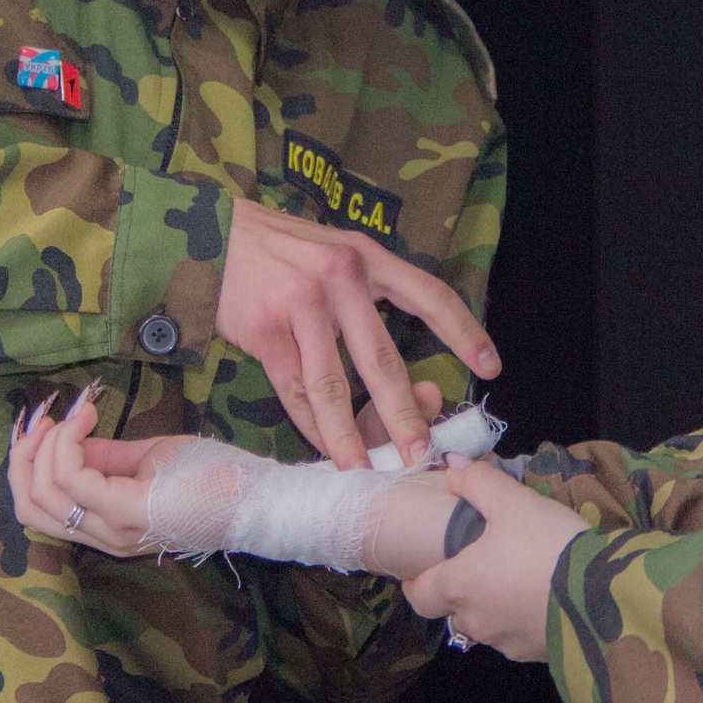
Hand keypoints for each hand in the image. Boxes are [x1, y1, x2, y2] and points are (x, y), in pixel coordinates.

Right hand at [10, 379, 448, 560]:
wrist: (268, 496)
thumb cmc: (221, 477)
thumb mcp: (154, 459)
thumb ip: (109, 457)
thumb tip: (71, 438)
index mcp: (110, 523)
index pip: (38, 507)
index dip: (27, 459)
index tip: (50, 416)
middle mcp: (107, 535)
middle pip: (29, 508)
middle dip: (21, 456)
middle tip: (40, 416)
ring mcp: (119, 527)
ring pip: (42, 496)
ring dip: (42, 447)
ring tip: (63, 415)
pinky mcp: (136, 512)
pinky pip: (74, 480)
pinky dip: (68, 443)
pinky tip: (85, 416)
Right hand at [217, 199, 499, 471]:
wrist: (212, 232)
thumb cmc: (284, 250)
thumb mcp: (335, 251)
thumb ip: (368, 297)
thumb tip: (397, 367)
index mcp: (368, 257)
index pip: (429, 295)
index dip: (464, 331)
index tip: (490, 367)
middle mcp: (340, 277)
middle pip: (382, 358)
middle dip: (404, 413)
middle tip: (421, 451)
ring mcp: (300, 304)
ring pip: (333, 386)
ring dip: (351, 435)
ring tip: (366, 469)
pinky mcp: (264, 330)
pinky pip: (293, 390)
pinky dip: (311, 425)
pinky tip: (325, 447)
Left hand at [401, 460, 585, 660]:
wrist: (603, 596)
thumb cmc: (546, 545)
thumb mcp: (513, 502)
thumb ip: (478, 482)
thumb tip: (450, 466)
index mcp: (459, 586)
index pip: (418, 596)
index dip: (416, 582)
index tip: (421, 570)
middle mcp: (475, 621)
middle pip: (452, 611)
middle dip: (458, 592)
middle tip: (476, 566)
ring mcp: (506, 643)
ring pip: (484, 625)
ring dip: (490, 606)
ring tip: (512, 579)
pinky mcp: (535, 654)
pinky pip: (515, 636)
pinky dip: (518, 619)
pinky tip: (539, 598)